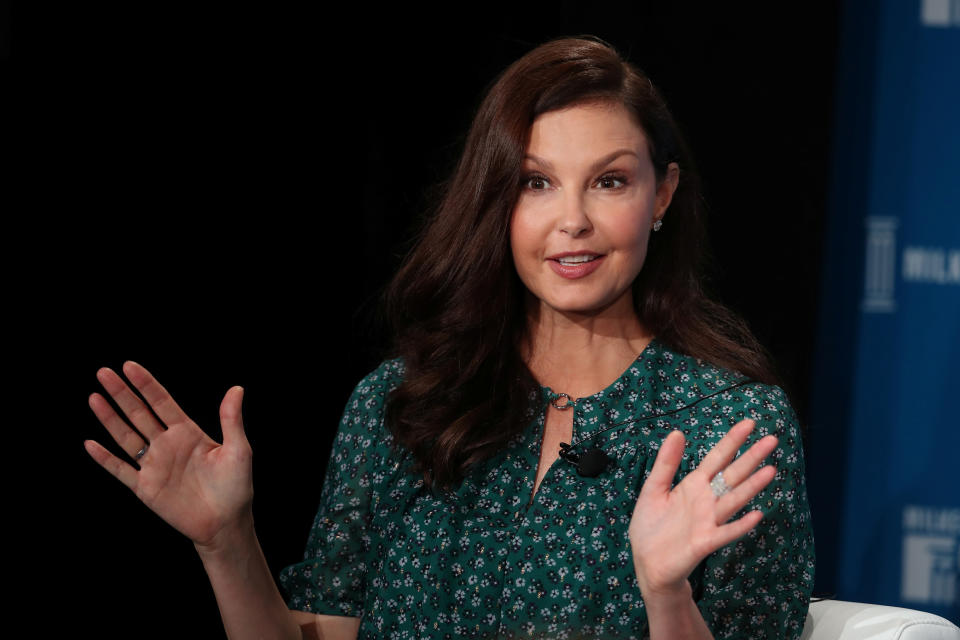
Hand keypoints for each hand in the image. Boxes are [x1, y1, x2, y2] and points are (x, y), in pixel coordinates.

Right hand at [84, 361, 253, 550]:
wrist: (226, 523)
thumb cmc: (236, 487)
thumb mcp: (239, 450)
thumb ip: (231, 420)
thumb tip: (237, 389)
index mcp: (188, 433)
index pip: (162, 402)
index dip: (146, 384)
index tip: (129, 366)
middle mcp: (167, 445)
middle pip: (139, 414)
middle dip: (121, 393)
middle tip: (103, 372)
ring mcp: (154, 465)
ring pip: (126, 437)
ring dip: (109, 419)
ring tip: (94, 397)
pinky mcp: (146, 488)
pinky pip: (121, 470)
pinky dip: (105, 458)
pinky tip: (90, 444)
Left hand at [628, 419, 777, 596]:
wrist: (647, 562)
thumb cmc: (651, 526)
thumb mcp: (654, 488)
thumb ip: (666, 463)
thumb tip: (677, 432)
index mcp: (693, 485)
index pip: (716, 458)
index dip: (732, 441)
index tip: (749, 423)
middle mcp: (706, 500)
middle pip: (732, 475)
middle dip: (751, 458)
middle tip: (772, 439)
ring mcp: (708, 521)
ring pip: (733, 500)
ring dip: (751, 486)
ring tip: (770, 470)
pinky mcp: (705, 542)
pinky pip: (726, 532)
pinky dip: (740, 525)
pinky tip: (756, 515)